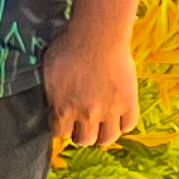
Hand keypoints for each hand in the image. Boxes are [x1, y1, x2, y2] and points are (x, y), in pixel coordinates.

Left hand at [43, 14, 140, 154]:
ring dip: (103, 135)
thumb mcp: (49, 72)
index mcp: (63, 108)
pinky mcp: (128, 102)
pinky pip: (129, 125)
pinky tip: (119, 117)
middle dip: (82, 134)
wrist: (97, 37)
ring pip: (108, 139)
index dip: (61, 127)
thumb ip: (52, 93)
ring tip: (102, 127)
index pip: (60, 132)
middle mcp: (86, 115)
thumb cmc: (67, 48)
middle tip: (83, 125)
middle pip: (84, 140)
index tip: (64, 122)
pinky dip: (124, 124)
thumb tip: (52, 104)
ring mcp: (109, 110)